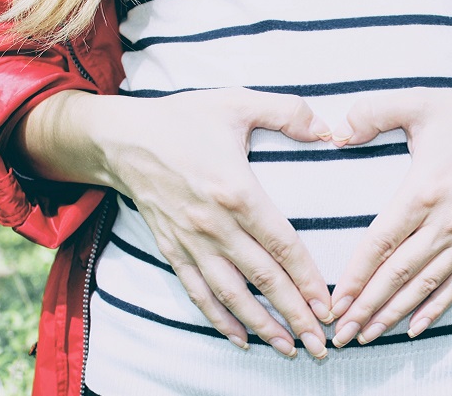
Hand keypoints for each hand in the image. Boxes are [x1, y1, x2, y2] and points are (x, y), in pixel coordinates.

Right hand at [84, 88, 334, 358]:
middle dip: (294, 314)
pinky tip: (239, 339)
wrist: (123, 139)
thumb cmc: (184, 119)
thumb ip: (287, 112)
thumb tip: (329, 129)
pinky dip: (219, 319)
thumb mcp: (237, 102)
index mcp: (236, 191)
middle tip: (320, 343)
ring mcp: (191, 242)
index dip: (306, 278)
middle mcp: (214, 225)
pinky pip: (198, 292)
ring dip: (261, 325)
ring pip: (231, 294)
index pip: (282, 244)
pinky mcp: (173, 251)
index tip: (328, 304)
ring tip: (288, 348)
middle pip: (263, 279)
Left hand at [327, 82, 451, 346]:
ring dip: (395, 314)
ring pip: (425, 286)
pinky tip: (415, 328)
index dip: (356, 276)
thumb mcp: (420, 102)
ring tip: (368, 335)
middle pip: (398, 274)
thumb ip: (373, 113)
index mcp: (424, 191)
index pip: (381, 244)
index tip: (335, 301)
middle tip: (341, 333)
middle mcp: (447, 222)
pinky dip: (436, 308)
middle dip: (367, 307)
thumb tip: (335, 132)